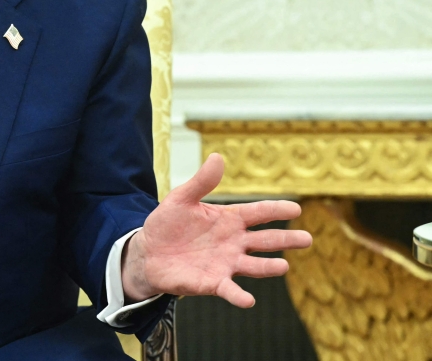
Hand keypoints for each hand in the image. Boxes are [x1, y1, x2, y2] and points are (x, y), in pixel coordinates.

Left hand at [121, 153, 311, 307]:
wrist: (148, 252)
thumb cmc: (168, 223)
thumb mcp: (181, 198)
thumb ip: (201, 182)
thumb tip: (218, 156)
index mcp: (229, 219)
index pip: (259, 213)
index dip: (276, 210)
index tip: (296, 209)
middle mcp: (234, 242)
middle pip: (265, 240)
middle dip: (286, 239)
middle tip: (307, 239)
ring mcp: (226, 264)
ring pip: (254, 266)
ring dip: (268, 267)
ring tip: (283, 266)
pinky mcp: (213, 283)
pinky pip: (230, 290)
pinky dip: (239, 296)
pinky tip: (249, 300)